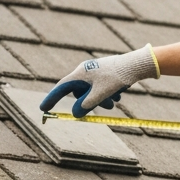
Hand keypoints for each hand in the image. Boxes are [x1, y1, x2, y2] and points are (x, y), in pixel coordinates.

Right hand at [39, 45, 158, 117]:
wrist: (136, 65)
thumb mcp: (101, 94)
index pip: (61, 88)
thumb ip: (86, 105)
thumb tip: (75, 114)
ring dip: (102, 100)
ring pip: (92, 92)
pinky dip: (108, 95)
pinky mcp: (104, 74)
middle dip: (91, 103)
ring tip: (115, 101)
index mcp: (80, 74)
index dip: (52, 99)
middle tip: (107, 106)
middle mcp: (85, 71)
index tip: (43, 109)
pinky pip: (100, 88)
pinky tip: (119, 94)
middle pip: (80, 93)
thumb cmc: (117, 78)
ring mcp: (95, 72)